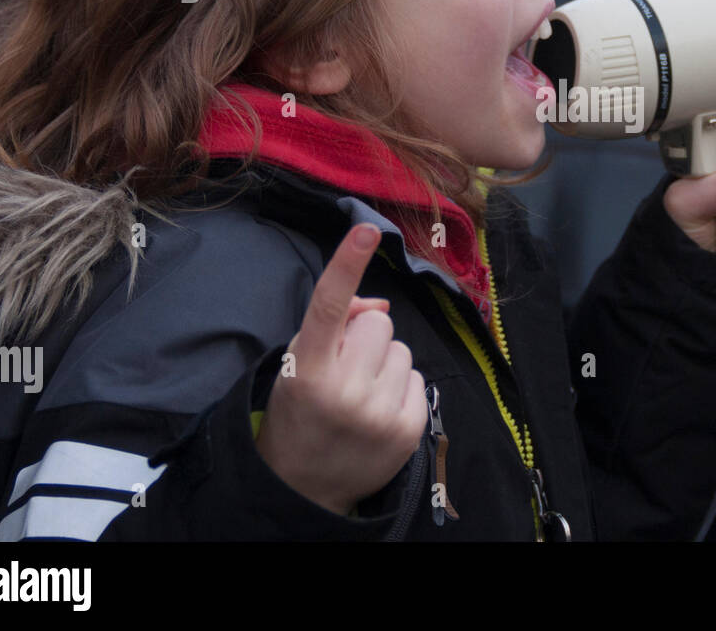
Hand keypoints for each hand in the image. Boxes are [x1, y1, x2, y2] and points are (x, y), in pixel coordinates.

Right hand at [255, 223, 426, 516]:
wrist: (304, 487)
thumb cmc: (299, 412)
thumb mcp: (297, 365)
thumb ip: (333, 326)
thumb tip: (382, 305)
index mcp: (307, 370)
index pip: (329, 306)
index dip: (347, 264)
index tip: (365, 229)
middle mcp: (344, 391)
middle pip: (379, 323)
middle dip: (365, 338)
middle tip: (345, 369)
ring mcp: (379, 413)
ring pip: (402, 350)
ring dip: (384, 365)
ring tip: (360, 394)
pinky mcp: (408, 429)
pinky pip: (417, 378)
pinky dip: (400, 389)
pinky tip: (378, 411)